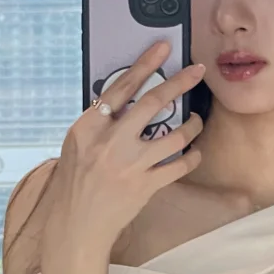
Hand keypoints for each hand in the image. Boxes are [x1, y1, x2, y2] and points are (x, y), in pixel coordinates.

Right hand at [43, 40, 205, 257]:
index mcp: (89, 127)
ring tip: (196, 120)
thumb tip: (127, 98)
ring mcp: (130, 165)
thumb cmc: (76, 182)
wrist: (77, 224)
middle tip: (197, 71)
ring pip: (175, 135)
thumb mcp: (78, 144)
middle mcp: (110, 142)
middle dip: (180, 83)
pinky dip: (191, 157)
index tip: (163, 48)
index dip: (145, 64)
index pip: (121, 87)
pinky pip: (179, 166)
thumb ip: (101, 122)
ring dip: (192, 124)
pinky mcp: (146, 186)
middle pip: (153, 103)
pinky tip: (194, 152)